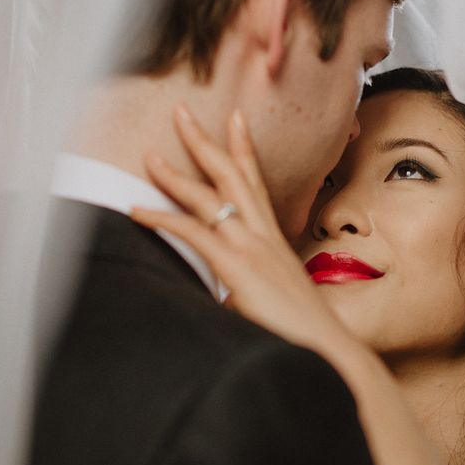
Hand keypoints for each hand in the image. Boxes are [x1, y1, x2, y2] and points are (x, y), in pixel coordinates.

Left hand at [130, 106, 351, 353]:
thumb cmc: (302, 333)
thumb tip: (222, 300)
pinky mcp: (238, 267)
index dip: (244, 148)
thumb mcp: (269, 301)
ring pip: (209, 197)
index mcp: (273, 239)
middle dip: (205, 141)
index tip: (235, 118)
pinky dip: (161, 219)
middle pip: (232, 175)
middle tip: (181, 112)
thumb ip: (244, 290)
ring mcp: (252, 247)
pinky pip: (192, 233)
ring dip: (176, 173)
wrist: (328, 352)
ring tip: (149, 155)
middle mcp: (264, 235)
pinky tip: (136, 211)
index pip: (256, 183)